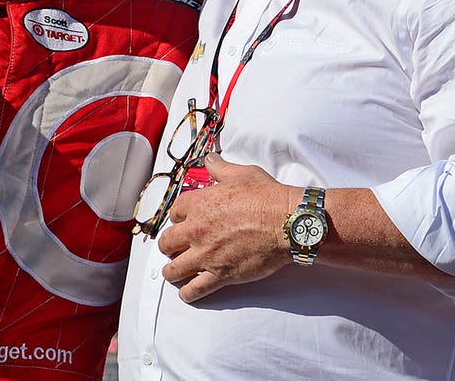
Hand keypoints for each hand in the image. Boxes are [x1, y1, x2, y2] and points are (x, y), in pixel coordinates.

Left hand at [156, 153, 298, 302]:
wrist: (286, 223)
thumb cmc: (267, 197)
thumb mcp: (241, 174)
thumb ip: (221, 169)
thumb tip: (211, 160)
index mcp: (198, 204)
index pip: (174, 212)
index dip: (178, 217)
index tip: (181, 220)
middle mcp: (196, 230)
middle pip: (168, 241)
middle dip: (169, 244)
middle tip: (173, 247)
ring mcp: (205, 255)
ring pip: (174, 269)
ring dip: (172, 271)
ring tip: (173, 272)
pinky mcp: (219, 275)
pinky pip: (194, 290)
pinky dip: (188, 293)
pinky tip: (187, 293)